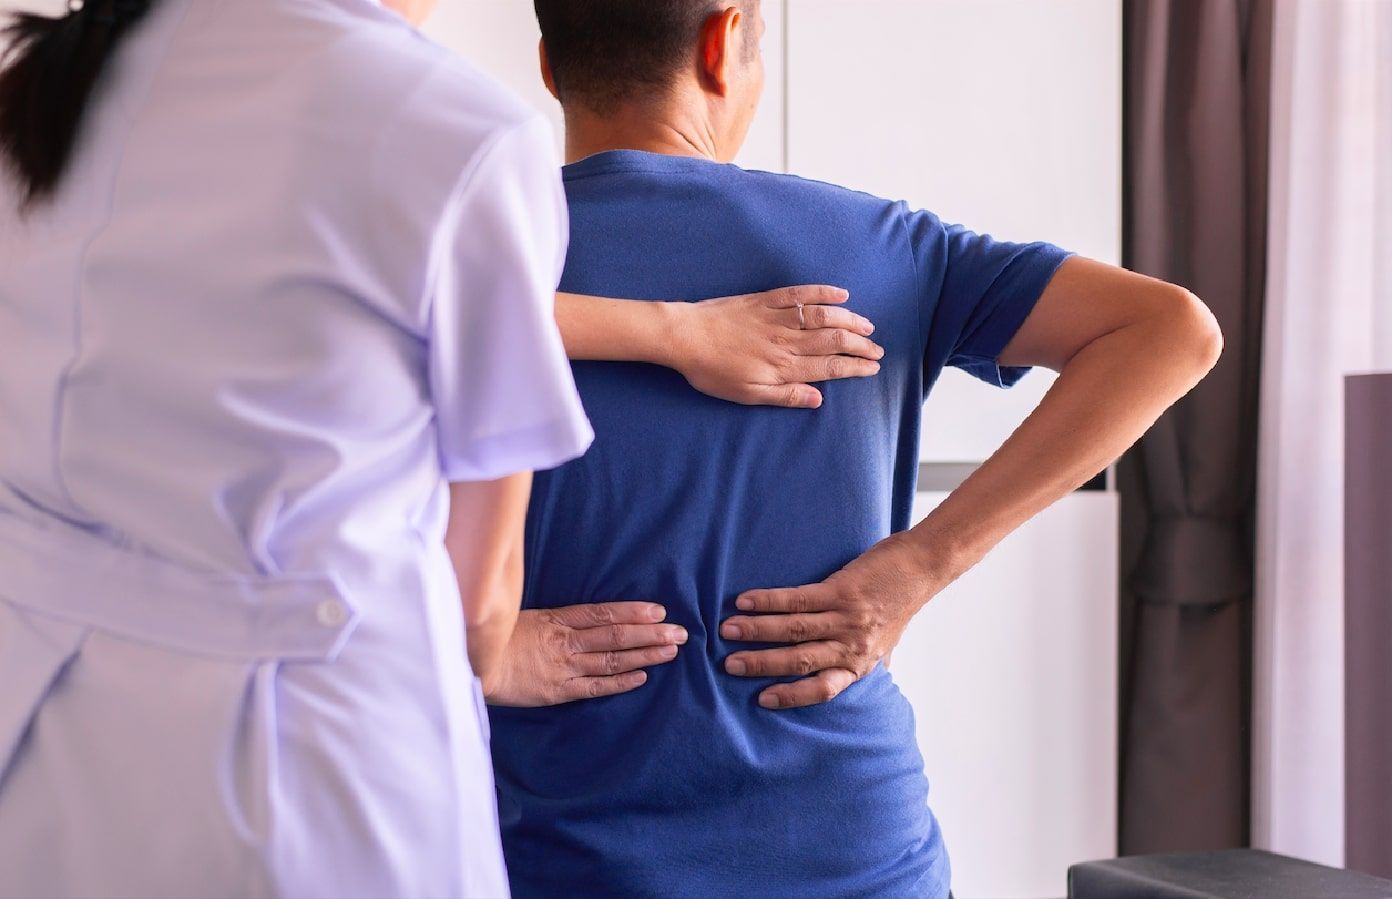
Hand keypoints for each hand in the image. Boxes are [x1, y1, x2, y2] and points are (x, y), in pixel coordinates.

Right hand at [482, 602, 687, 706]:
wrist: (473, 665)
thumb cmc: (499, 637)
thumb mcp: (530, 616)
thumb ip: (560, 617)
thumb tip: (591, 615)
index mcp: (558, 620)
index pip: (604, 613)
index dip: (633, 612)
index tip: (659, 611)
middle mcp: (566, 642)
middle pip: (615, 636)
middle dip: (651, 634)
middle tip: (681, 632)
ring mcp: (564, 667)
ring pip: (611, 660)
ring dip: (644, 656)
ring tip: (671, 651)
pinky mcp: (558, 690)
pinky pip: (594, 686)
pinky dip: (619, 682)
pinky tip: (642, 678)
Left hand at [667, 285, 883, 408]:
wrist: (684, 337)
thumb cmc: (712, 371)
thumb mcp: (747, 395)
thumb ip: (784, 396)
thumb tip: (818, 399)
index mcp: (784, 366)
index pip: (830, 366)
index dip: (855, 367)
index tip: (872, 368)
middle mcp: (787, 340)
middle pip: (834, 340)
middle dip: (860, 345)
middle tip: (878, 350)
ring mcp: (777, 317)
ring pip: (824, 316)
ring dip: (850, 320)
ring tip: (867, 325)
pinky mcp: (766, 300)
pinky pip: (800, 293)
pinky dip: (823, 292)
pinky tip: (841, 295)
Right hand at [719, 534, 934, 708]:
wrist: (922, 569)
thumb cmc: (900, 606)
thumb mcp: (884, 644)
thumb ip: (860, 662)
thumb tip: (840, 678)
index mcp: (858, 664)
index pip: (822, 689)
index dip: (791, 696)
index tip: (761, 700)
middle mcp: (851, 646)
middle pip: (799, 660)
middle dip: (761, 664)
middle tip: (729, 665)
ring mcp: (846, 618)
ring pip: (793, 629)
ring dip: (757, 631)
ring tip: (727, 630)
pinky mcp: (842, 591)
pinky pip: (798, 600)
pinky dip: (769, 601)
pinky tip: (746, 601)